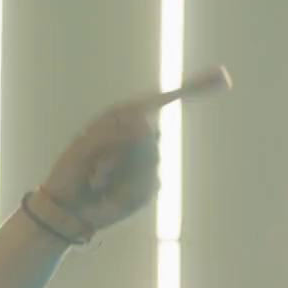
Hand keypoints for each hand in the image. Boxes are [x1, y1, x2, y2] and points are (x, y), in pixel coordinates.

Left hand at [40, 65, 232, 234]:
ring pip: (149, 159)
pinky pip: (147, 182)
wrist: (65, 210)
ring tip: (97, 181)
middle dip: (117, 151)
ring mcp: (147, 164)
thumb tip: (149, 128)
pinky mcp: (148, 187)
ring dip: (116, 171)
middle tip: (95, 166)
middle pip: (150, 134)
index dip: (192, 89)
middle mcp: (139, 139)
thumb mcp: (84, 147)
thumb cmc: (68, 174)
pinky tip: (108, 194)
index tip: (221, 77)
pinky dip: (123, 189)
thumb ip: (114, 134)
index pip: (160, 101)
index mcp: (124, 121)